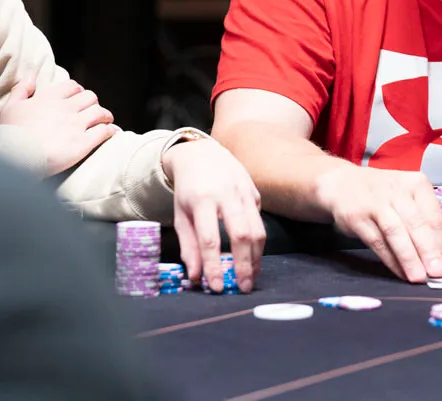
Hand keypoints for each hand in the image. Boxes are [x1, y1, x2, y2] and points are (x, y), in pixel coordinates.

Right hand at [0, 78, 116, 174]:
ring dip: (105, 116)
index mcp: (49, 98)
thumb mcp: (10, 107)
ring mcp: (75, 125)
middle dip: (93, 103)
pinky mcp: (82, 144)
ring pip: (100, 112)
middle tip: (93, 111)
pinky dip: (110, 131)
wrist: (12, 157)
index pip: (73, 86)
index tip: (79, 98)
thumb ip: (22, 89)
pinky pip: (103, 132)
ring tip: (106, 121)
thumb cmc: (8, 134)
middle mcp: (65, 108)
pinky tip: (112, 132)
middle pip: (90, 97)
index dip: (78, 91)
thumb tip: (31, 76)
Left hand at [162, 139, 265, 293]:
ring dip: (256, 258)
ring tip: (251, 278)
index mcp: (202, 200)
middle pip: (241, 234)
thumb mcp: (181, 216)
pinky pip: (260, 223)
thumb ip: (189, 246)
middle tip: (242, 287)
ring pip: (258, 230)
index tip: (216, 286)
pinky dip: (258, 244)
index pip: (210, 239)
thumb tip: (196, 276)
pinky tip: (253, 258)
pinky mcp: (255, 194)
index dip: (214, 265)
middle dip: (244, 264)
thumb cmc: (189, 190)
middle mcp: (227, 195)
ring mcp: (245, 193)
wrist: (203, 155)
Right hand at [314, 164, 441, 282]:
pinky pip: (377, 241)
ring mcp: (375, 202)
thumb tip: (439, 256)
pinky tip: (399, 272)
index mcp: (416, 183)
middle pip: (416, 223)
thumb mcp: (406, 197)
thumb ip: (423, 221)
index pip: (433, 215)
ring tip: (418, 277)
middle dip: (428, 251)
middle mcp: (397, 190)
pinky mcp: (356, 216)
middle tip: (436, 272)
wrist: (341, 183)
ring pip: (396, 232)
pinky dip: (390, 259)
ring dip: (409, 257)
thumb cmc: (382, 194)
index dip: (440, 242)